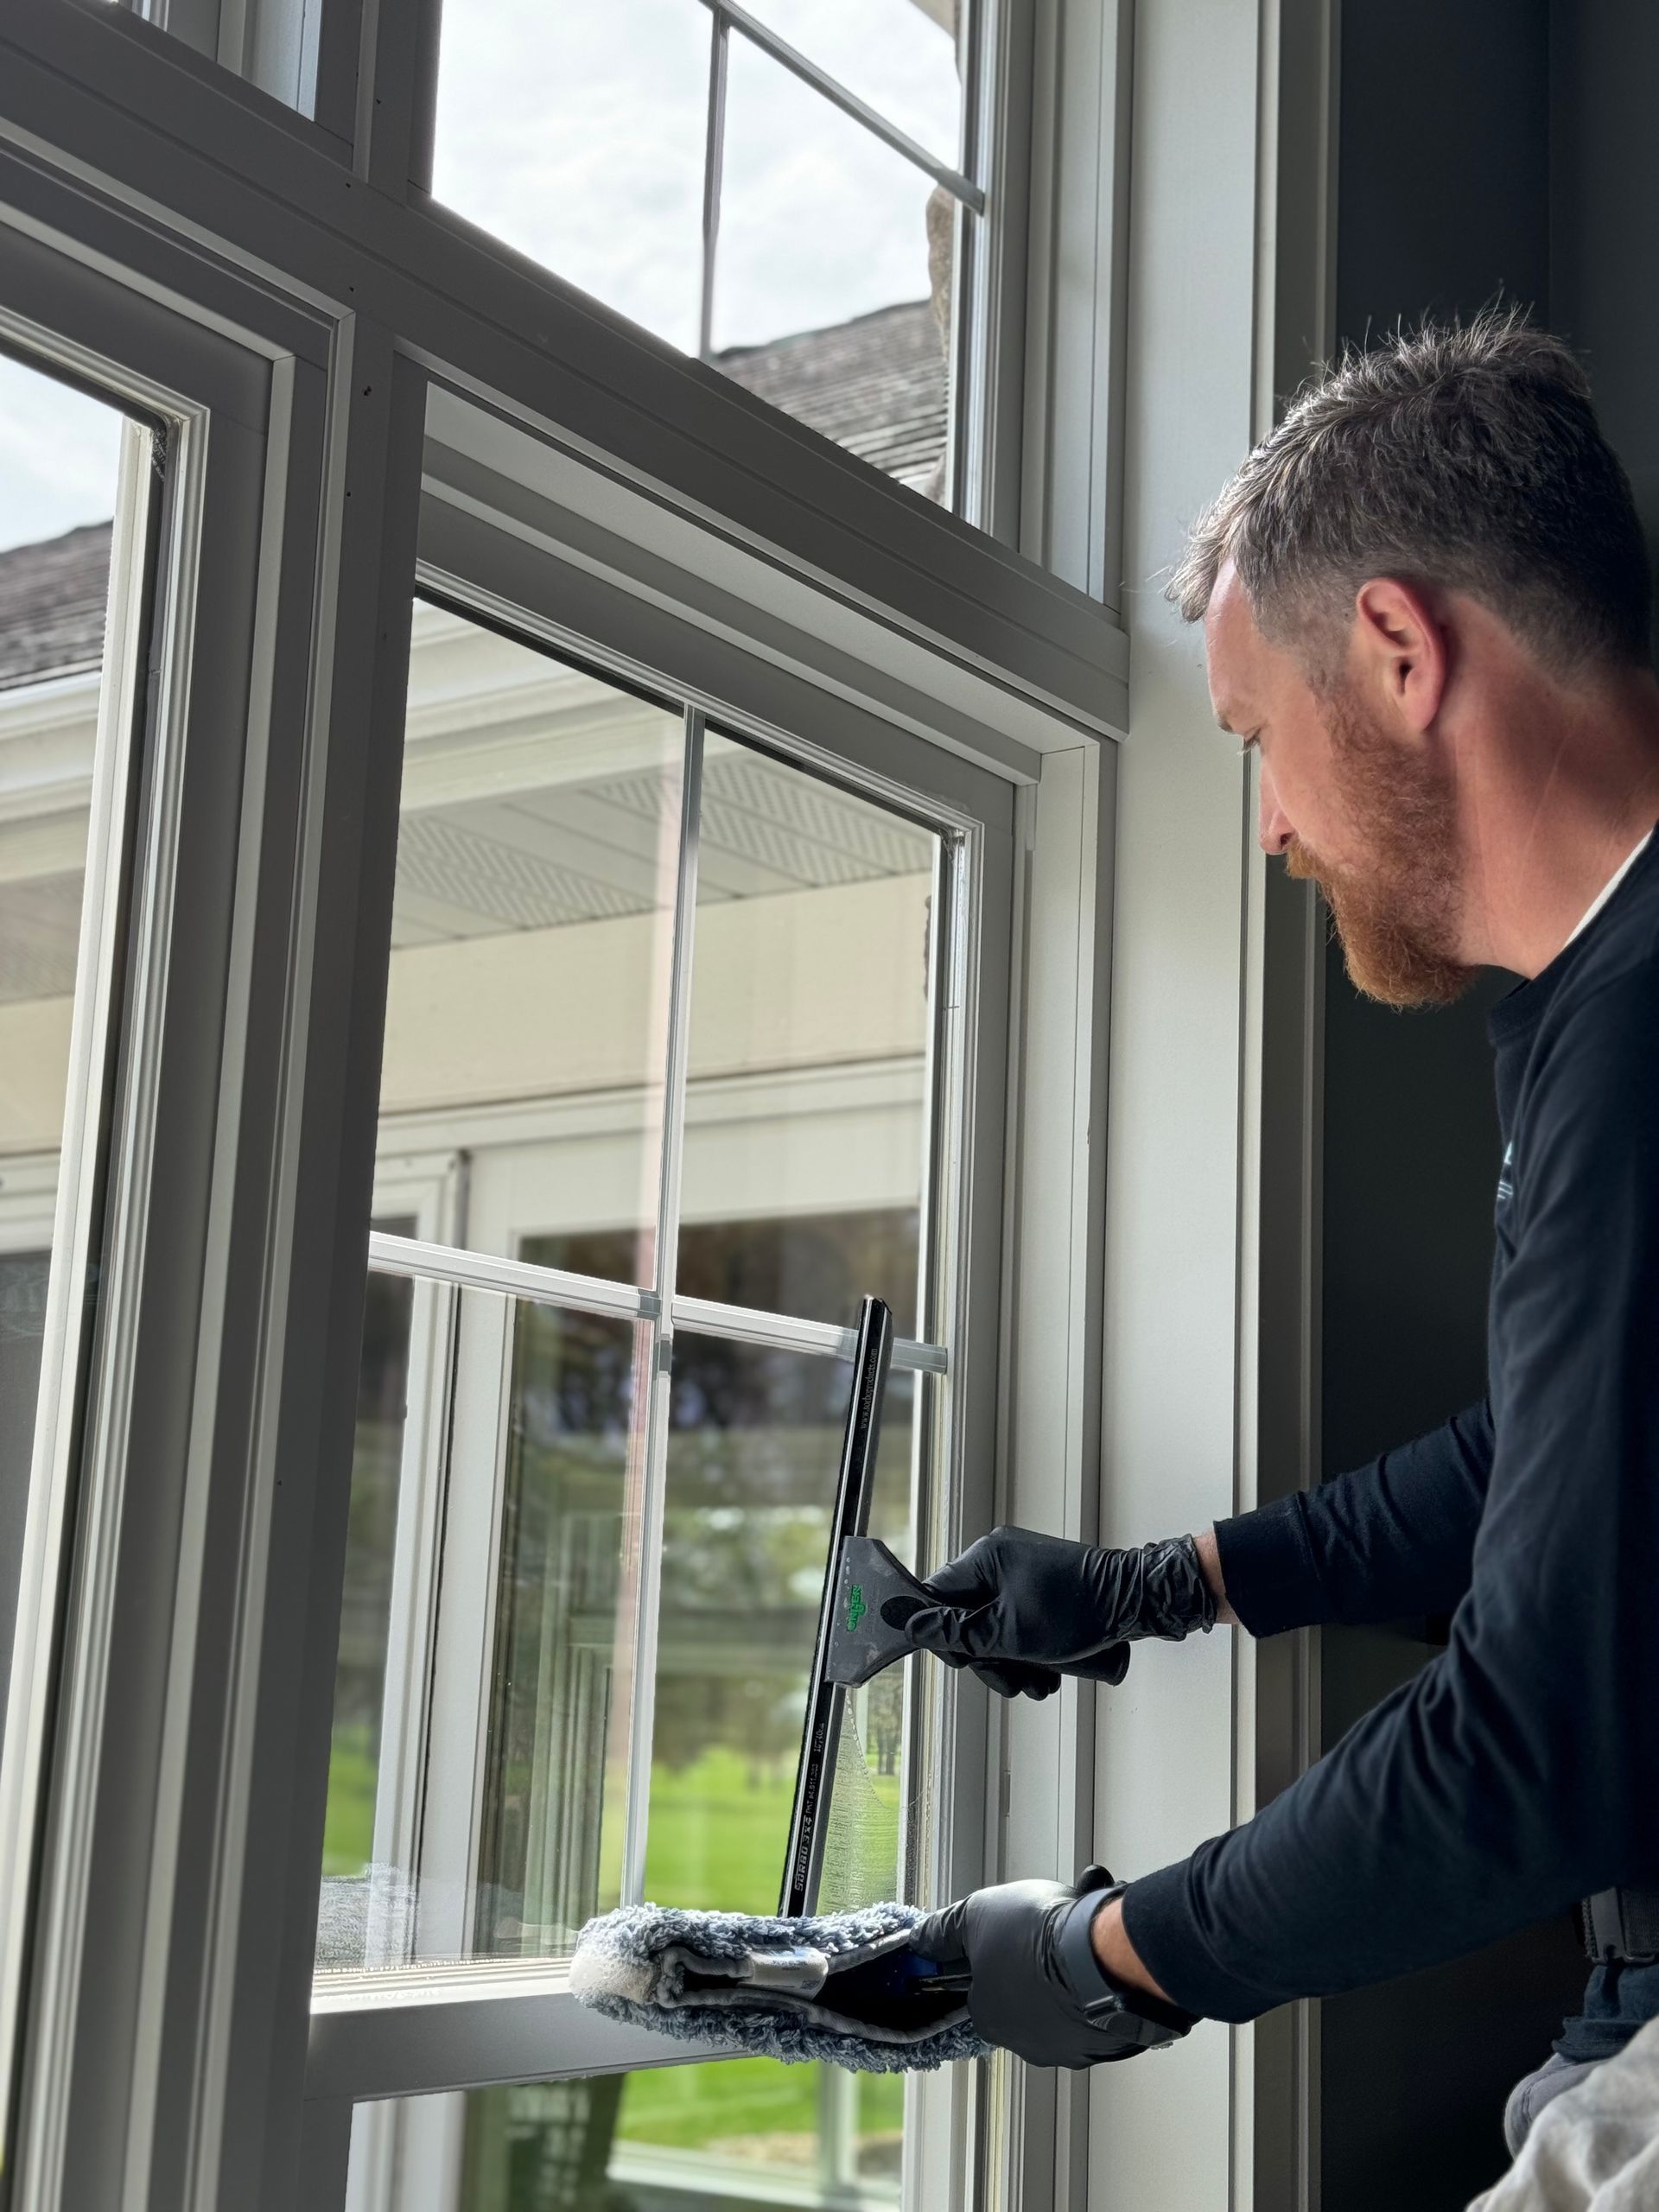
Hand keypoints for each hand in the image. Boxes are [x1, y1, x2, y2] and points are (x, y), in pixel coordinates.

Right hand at [884, 1526, 1216, 1699]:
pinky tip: (1051, 1674)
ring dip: (1013, 1660)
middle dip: (989, 1657)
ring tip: (1041, 1685)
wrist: (1138, 1599)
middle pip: (969, 1615)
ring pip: (998, 1623)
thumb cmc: (1077, 1612)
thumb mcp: (1010, 1634)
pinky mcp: (1045, 1584)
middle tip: (1012, 1684)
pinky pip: (1021, 1618)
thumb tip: (915, 1626)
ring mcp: (1025, 1569)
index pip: (939, 1596)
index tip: (961, 1663)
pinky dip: (1031, 1648)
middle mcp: (1001, 1557)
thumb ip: (959, 1633)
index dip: (943, 1635)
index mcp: (986, 1557)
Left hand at [910, 1867, 1196, 2068]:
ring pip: (1061, 2001)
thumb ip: (945, 1930)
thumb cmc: (1036, 1939)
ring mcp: (1070, 2045)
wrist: (1100, 1956)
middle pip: (1022, 1997)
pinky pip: (1096, 2006)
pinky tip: (1099, 1950)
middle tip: (1045, 1928)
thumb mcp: (976, 1915)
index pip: (978, 1989)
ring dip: (1065, 1969)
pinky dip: (1096, 1981)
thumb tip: (922, 1938)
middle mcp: (1027, 2043)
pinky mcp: (1107, 2040)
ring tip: (1077, 1929)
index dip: (989, 1956)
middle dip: (1031, 1962)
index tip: (1005, 1934)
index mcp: (989, 2018)